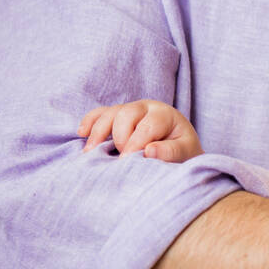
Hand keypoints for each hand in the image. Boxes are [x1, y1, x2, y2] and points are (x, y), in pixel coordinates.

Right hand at [79, 99, 202, 161]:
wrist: (180, 147)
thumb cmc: (183, 151)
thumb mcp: (186, 152)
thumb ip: (171, 152)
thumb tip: (148, 151)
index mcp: (165, 115)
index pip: (147, 127)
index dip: (135, 144)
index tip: (127, 162)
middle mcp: (146, 107)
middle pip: (125, 114)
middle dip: (120, 137)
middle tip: (120, 160)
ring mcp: (130, 109)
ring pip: (110, 113)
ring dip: (98, 132)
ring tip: (90, 152)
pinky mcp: (117, 115)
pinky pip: (100, 113)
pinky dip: (90, 122)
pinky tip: (82, 133)